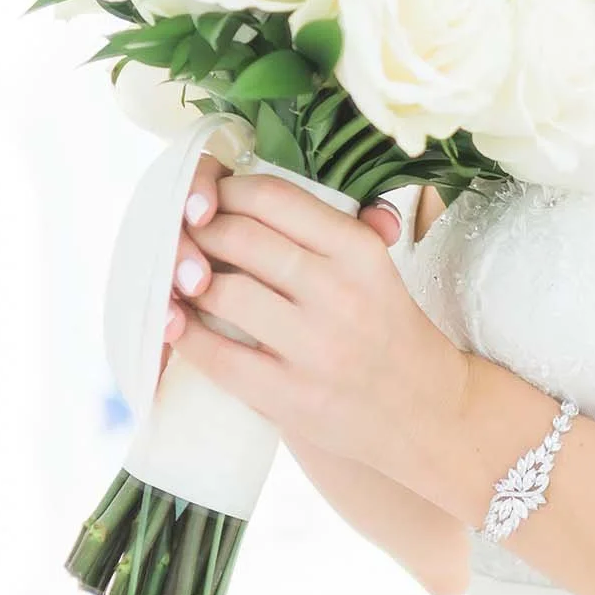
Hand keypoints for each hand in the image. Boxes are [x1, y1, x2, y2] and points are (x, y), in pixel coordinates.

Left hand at [166, 171, 470, 488]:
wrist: (423, 411)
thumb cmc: (387, 328)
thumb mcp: (379, 265)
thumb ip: (334, 220)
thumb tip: (272, 183)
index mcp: (358, 249)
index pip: (273, 197)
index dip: (226, 190)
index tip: (207, 197)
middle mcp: (338, 290)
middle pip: (240, 237)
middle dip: (198, 230)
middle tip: (182, 234)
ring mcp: (313, 346)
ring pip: (223, 291)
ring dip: (185, 279)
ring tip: (177, 275)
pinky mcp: (289, 397)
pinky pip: (217, 356)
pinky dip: (185, 335)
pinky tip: (172, 322)